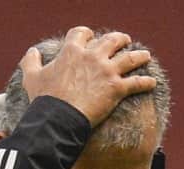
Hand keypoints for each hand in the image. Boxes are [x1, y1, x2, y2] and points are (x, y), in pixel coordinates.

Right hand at [19, 26, 156, 126]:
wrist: (58, 119)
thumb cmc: (44, 99)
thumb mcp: (32, 77)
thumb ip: (31, 62)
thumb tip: (32, 52)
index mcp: (72, 51)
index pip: (82, 33)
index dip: (86, 34)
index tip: (90, 37)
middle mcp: (92, 56)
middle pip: (112, 40)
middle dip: (120, 39)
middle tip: (125, 41)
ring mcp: (107, 71)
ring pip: (130, 58)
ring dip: (139, 56)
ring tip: (145, 56)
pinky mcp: (117, 88)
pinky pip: (137, 83)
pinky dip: (146, 82)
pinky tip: (152, 82)